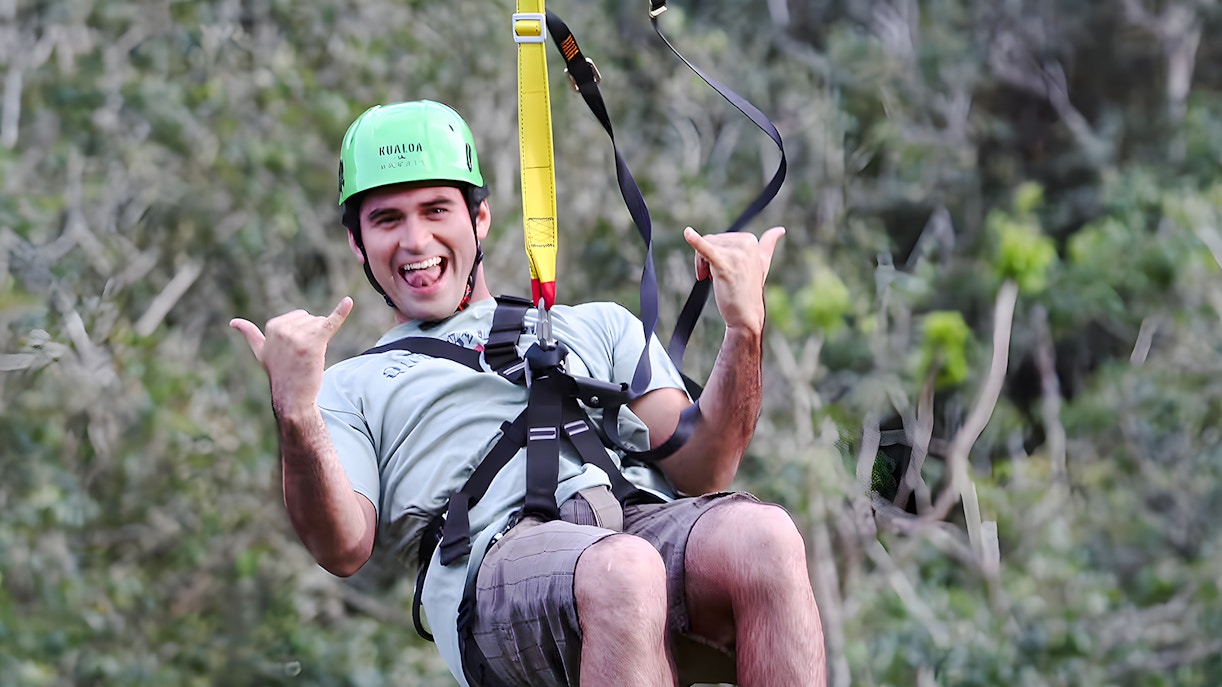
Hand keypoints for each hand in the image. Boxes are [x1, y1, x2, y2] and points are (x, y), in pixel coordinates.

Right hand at [230, 297, 353, 418]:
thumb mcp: (261, 351)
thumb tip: (233, 322)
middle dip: (311, 334)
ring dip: (320, 340)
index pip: (300, 316)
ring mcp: (299, 335)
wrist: (292, 396)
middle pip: (312, 319)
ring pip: (321, 324)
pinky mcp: (315, 342)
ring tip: (309, 357)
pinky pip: (331, 323)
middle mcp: (284, 328)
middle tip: (302, 356)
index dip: (301, 333)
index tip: (293, 351)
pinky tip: (349, 301)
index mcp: (273, 325)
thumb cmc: (279, 373)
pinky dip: (341, 312)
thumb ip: (250, 334)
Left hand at [684, 226, 783, 333]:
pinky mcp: (725, 265)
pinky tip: (687, 233)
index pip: (719, 239)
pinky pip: (707, 250)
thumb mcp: (762, 263)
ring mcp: (736, 255)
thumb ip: (768, 244)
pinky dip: (695, 241)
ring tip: (712, 279)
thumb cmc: (749, 290)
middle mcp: (745, 244)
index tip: (720, 270)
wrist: (746, 316)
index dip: (715, 254)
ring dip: (702, 264)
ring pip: (705, 246)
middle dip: (707, 259)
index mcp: (750, 240)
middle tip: (714, 278)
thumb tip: (780, 229)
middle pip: (711, 241)